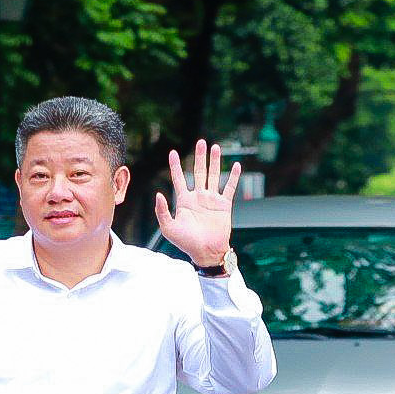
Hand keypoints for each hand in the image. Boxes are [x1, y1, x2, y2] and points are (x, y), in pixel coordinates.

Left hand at [151, 141, 239, 267]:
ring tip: (216, 147)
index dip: (176, 165)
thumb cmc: (186, 243)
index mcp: (184, 201)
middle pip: (199, 171)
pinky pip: (230, 188)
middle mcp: (198, 197)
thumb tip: (158, 193)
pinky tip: (236, 165)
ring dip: (215, 161)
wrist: (206, 252)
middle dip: (199, 157)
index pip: (179, 178)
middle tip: (200, 142)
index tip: (172, 152)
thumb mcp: (168, 228)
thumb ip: (161, 211)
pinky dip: (233, 177)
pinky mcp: (224, 205)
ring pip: (214, 175)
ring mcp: (212, 200)